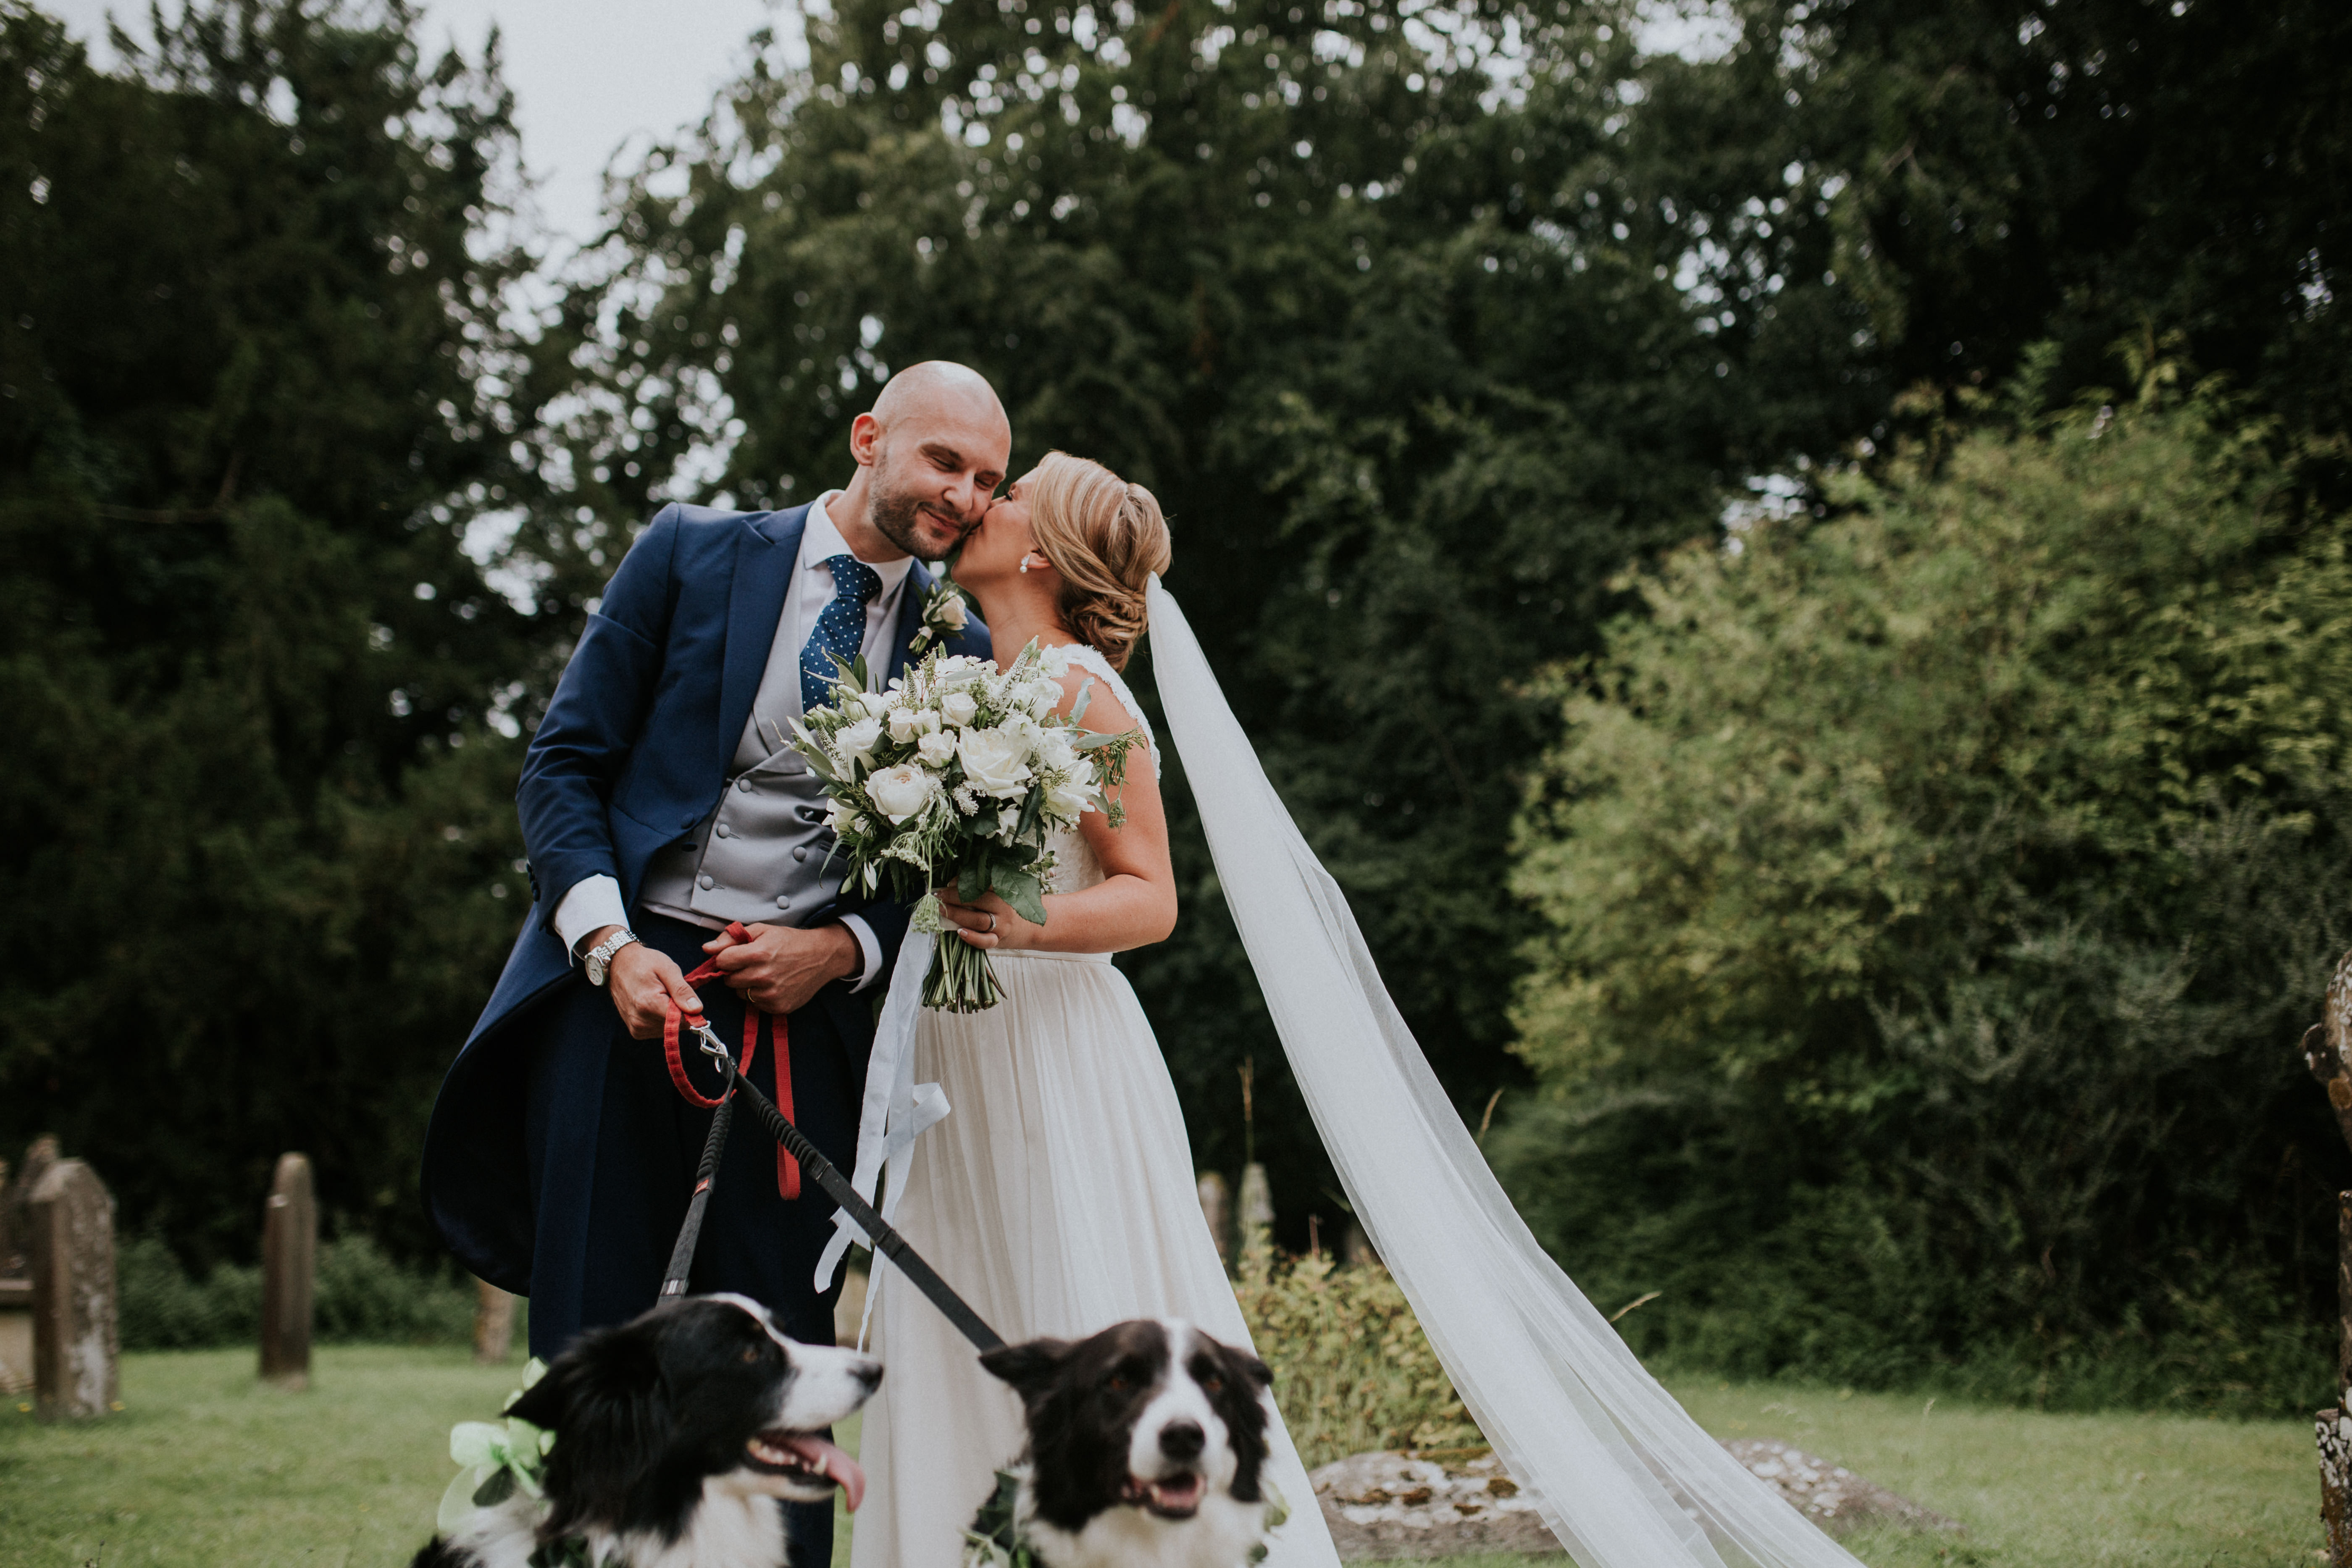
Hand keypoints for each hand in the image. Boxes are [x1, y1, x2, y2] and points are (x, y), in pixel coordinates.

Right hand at [606, 941, 703, 1040]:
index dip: (690, 1010)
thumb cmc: (644, 962)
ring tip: (659, 997)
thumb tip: (697, 1010)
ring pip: (669, 1030)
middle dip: (678, 1011)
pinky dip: (661, 1019)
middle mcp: (640, 1020)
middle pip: (676, 1026)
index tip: (686, 997)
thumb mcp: (667, 969)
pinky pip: (659, 1030)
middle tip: (667, 992)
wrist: (619, 964)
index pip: (682, 1020)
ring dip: (670, 1015)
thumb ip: (682, 991)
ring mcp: (636, 1028)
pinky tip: (654, 1005)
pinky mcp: (636, 1031)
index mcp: (649, 1004)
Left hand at [704, 922, 858, 1013]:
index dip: (728, 957)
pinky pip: (756, 1004)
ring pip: (741, 994)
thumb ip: (731, 938)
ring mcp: (771, 994)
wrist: (822, 956)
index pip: (722, 962)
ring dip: (747, 985)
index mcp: (757, 954)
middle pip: (729, 980)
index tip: (738, 955)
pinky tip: (773, 984)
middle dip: (736, 972)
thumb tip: (706, 949)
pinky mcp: (779, 1007)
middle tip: (752, 964)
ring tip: (764, 974)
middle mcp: (763, 976)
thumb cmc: (790, 941)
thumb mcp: (762, 930)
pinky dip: (760, 996)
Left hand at [935, 888, 1038, 950]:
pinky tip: (960, 932)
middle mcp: (1003, 907)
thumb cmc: (1012, 909)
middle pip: (977, 900)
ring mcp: (1001, 925)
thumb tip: (953, 885)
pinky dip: (971, 937)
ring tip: (942, 911)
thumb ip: (983, 889)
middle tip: (938, 895)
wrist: (1033, 928)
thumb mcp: (1002, 894)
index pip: (981, 884)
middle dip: (954, 897)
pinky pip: (985, 941)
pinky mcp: (999, 940)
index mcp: (1004, 892)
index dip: (963, 882)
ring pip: (978, 919)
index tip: (949, 883)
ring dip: (956, 914)